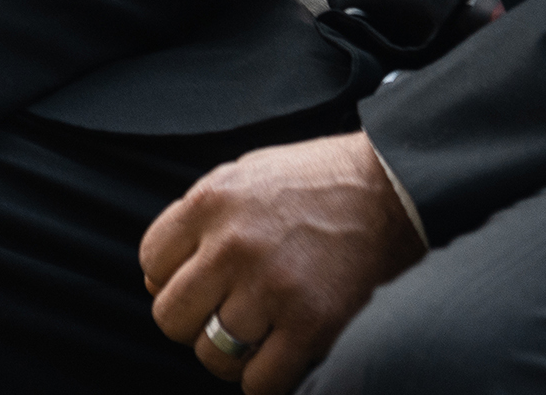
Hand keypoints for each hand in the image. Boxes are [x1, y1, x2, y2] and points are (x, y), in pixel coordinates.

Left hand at [139, 130, 424, 392]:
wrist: (394, 186)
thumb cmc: (320, 181)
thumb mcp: (249, 172)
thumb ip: (201, 219)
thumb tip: (155, 280)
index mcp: (214, 198)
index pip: (151, 263)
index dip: (176, 274)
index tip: (207, 274)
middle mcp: (234, 243)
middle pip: (171, 317)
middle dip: (198, 317)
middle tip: (233, 304)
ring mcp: (271, 286)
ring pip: (211, 355)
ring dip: (234, 350)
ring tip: (265, 324)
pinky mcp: (309, 324)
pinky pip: (257, 383)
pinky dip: (267, 375)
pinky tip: (286, 346)